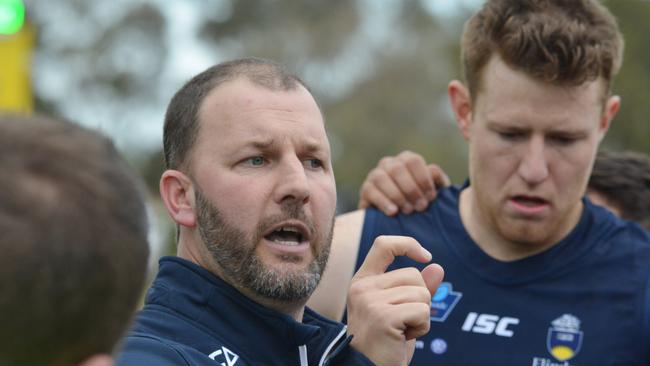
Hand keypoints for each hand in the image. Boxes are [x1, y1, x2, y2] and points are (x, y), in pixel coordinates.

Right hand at [346, 236, 443, 365]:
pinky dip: (423, 327)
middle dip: (421, 299)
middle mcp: (362, 287)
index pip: (384, 245)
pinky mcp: (383, 317)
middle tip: (403, 322)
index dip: (408, 244)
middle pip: (413, 275)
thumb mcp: (400, 310)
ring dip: (422, 316)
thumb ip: (416, 288)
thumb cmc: (385, 342)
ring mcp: (370, 301)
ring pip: (421, 294)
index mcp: (362, 281)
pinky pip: (423, 311)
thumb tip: (437, 267)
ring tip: (403, 331)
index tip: (425, 256)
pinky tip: (405, 338)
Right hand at [358, 151, 450, 215]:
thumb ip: (437, 180)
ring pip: (381, 178)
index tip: (431, 197)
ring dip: (397, 195)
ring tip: (408, 211)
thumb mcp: (433, 191)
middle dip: (411, 189)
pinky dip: (383, 201)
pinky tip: (393, 212)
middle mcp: (389, 163)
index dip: (423, 179)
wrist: (399, 221)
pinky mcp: (365, 190)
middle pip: (397, 169)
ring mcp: (375, 175)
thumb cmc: (420, 202)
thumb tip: (432, 170)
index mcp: (406, 160)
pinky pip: (370, 191)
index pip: (413, 161)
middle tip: (421, 207)